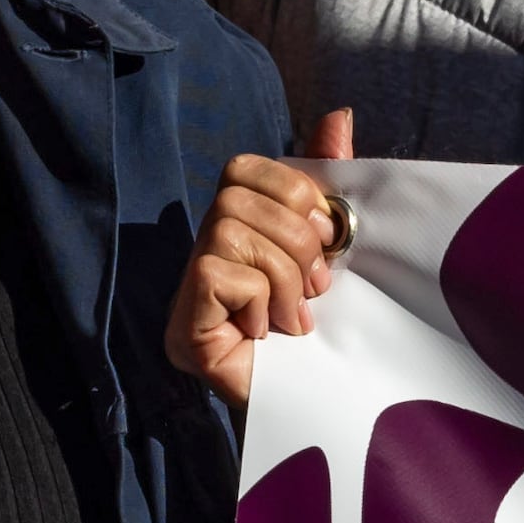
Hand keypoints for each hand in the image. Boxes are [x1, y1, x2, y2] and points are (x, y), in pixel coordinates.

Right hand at [167, 108, 350, 410]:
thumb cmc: (326, 330)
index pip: (246, 168)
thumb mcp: (335, 246)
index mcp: (239, 225)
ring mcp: (187, 289)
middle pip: (238, 195)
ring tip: (293, 318)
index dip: (293, 192)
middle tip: (313, 289)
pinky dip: (258, 302)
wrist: (321, 408)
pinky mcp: (183, 326)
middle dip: (296, 241)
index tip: (328, 238)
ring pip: (231, 232)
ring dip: (282, 279)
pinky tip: (265, 335)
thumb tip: (340, 114)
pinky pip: (220, 274)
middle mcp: (203, 248)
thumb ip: (330, 181)